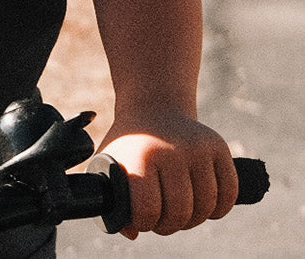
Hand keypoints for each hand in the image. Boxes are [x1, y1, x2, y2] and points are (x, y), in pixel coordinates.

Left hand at [98, 110, 237, 238]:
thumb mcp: (110, 164)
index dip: (145, 223)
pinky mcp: (218, 147)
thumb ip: (112, 199)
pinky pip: (229, 192)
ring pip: (206, 206)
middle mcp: (171, 151)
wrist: (152, 108)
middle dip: (169, 225)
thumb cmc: (130, 145)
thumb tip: (131, 232)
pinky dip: (219, 207)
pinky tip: (203, 206)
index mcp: (140, 156)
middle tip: (162, 220)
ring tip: (179, 212)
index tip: (141, 220)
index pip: (149, 209)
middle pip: (180, 212)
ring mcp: (198, 148)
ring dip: (193, 219)